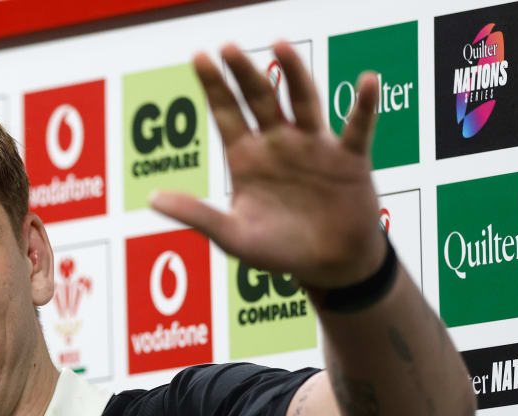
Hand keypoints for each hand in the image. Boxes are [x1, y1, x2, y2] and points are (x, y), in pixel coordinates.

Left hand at [150, 43, 385, 288]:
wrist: (329, 268)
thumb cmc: (279, 251)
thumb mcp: (233, 237)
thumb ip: (197, 215)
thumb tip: (151, 199)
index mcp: (247, 158)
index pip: (226, 113)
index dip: (213, 86)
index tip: (199, 56)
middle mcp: (278, 143)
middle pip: (260, 99)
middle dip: (244, 74)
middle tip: (228, 47)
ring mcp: (314, 146)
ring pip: (303, 101)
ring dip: (294, 73)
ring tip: (281, 45)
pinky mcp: (349, 159)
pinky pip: (357, 128)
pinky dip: (363, 105)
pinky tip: (366, 81)